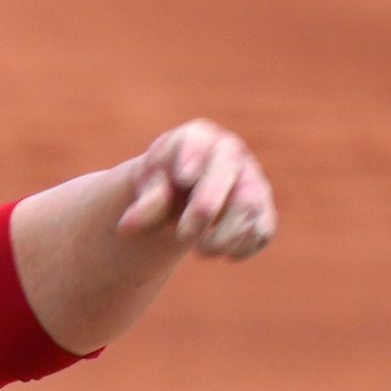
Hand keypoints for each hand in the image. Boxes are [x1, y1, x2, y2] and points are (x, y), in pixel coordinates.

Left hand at [117, 119, 276, 259]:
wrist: (183, 192)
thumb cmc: (162, 182)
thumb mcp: (147, 187)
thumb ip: (145, 202)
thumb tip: (127, 227)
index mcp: (196, 137)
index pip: (197, 143)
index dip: (193, 158)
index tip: (183, 177)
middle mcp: (229, 153)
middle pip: (227, 175)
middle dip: (206, 208)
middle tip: (182, 235)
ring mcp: (251, 179)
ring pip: (249, 207)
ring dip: (224, 236)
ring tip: (201, 249)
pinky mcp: (262, 208)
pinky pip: (261, 230)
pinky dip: (242, 247)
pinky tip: (224, 253)